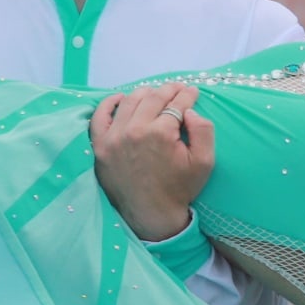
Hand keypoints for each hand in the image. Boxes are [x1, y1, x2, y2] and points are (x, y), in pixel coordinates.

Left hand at [91, 84, 213, 241]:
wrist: (151, 215)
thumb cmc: (179, 189)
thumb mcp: (204, 162)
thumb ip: (203, 130)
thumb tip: (188, 110)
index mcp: (160, 133)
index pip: (175, 104)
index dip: (186, 95)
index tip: (192, 92)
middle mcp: (134, 131)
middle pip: (153, 98)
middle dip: (169, 90)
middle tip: (178, 89)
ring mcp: (113, 137)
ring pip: (129, 102)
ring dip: (144, 93)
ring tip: (155, 93)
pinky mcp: (100, 146)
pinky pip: (100, 116)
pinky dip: (110, 103)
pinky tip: (121, 99)